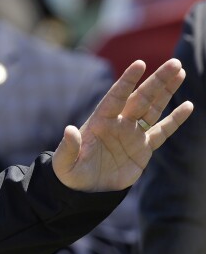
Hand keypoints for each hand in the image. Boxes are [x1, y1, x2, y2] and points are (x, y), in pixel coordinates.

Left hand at [53, 58, 193, 191]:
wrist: (85, 191)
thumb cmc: (71, 173)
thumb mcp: (64, 162)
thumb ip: (68, 146)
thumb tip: (69, 129)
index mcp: (99, 121)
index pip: (116, 96)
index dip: (127, 81)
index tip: (140, 64)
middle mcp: (118, 123)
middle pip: (141, 97)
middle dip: (157, 81)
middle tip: (175, 63)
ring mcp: (132, 134)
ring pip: (153, 108)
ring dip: (166, 91)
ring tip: (179, 72)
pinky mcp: (144, 149)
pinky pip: (162, 131)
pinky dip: (175, 120)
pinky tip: (188, 106)